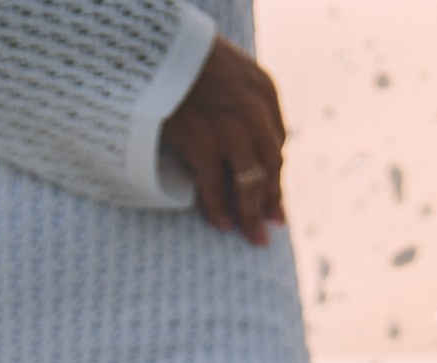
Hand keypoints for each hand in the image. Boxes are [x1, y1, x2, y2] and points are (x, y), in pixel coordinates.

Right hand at [160, 34, 285, 245]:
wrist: (159, 50)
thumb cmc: (190, 59)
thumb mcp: (233, 69)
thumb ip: (248, 99)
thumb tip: (256, 138)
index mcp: (265, 92)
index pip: (276, 143)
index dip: (275, 173)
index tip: (274, 195)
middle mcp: (255, 114)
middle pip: (270, 167)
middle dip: (272, 200)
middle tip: (273, 225)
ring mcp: (231, 132)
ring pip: (250, 184)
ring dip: (253, 215)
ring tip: (255, 237)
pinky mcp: (204, 146)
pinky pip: (215, 189)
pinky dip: (219, 211)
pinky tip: (223, 226)